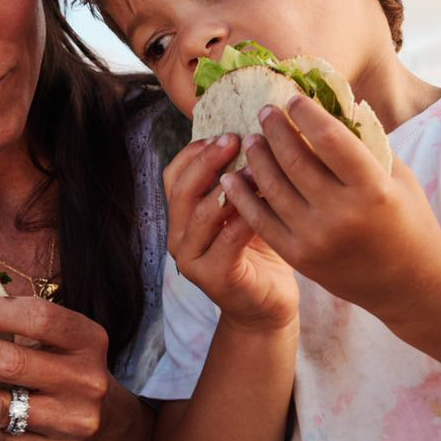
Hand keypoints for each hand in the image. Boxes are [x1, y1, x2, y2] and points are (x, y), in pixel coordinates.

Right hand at [164, 134, 297, 329]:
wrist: (266, 308)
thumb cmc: (260, 254)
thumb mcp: (245, 211)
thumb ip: (239, 182)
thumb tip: (257, 132)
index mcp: (182, 217)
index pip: (174, 174)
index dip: (195, 151)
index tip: (225, 131)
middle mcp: (178, 237)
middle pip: (182, 189)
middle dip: (208, 160)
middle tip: (236, 139)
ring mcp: (191, 260)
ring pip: (201, 213)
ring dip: (229, 187)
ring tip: (256, 168)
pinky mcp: (212, 277)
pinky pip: (227, 239)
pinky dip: (245, 217)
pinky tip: (266, 202)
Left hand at [222, 96, 440, 322]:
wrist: (407, 282)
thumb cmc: (406, 219)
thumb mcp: (396, 177)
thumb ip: (364, 145)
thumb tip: (326, 107)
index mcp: (373, 189)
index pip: (331, 139)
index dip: (307, 114)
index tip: (293, 99)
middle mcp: (342, 214)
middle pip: (295, 160)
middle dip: (275, 130)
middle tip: (265, 112)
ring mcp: (316, 238)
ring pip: (272, 187)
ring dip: (257, 158)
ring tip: (252, 140)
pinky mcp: (298, 256)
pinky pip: (261, 220)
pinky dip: (242, 195)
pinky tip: (233, 176)